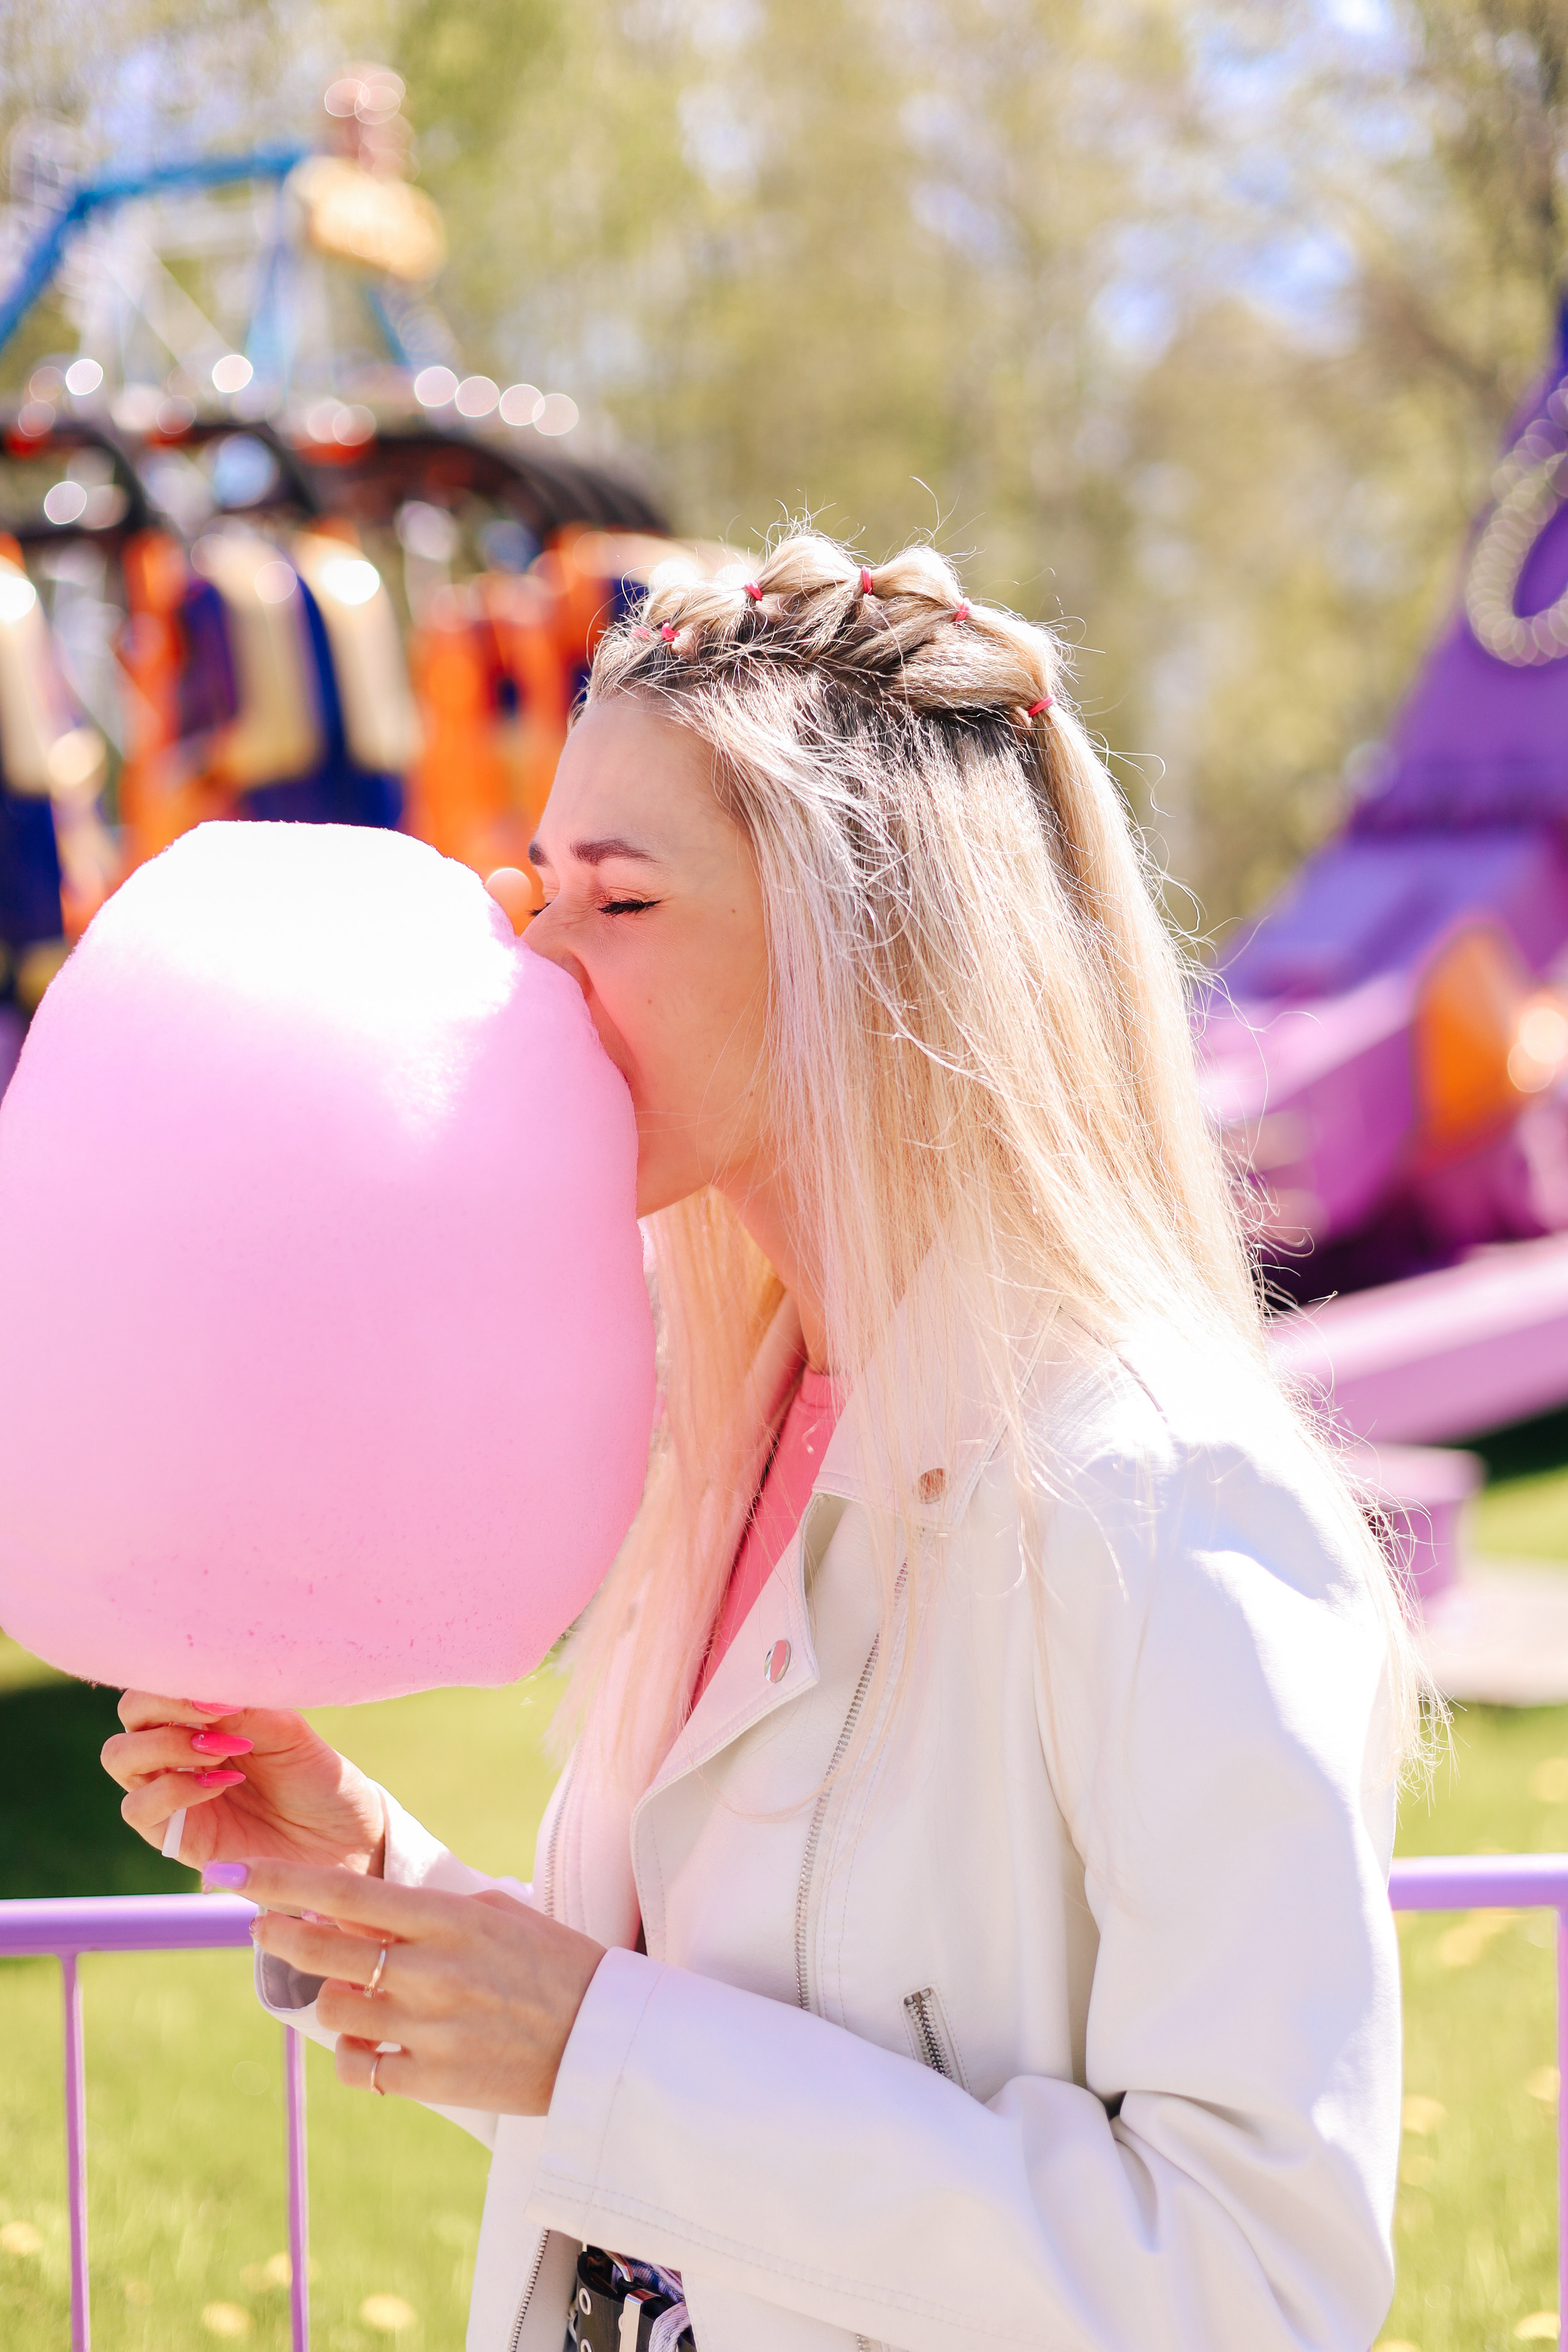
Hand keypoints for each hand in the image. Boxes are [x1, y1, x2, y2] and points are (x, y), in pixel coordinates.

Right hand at [101, 1694, 386, 1875]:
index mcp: (204, 1718)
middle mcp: (178, 1751)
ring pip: (120, 1757)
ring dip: (167, 1745)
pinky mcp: (175, 1836)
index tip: (219, 1690)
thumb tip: (203, 1688)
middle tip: (215, 1713)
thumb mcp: (287, 1732)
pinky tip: (220, 1784)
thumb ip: (244, 1709)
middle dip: (162, 1705)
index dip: (175, 1679)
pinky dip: (174, 1789)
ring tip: (222, 1750)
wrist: (344, 1839)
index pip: (160, 1684)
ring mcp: (171, 1793)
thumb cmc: (317, 1778)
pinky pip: (139, 1808)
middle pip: (131, 1715)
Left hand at [222, 1855, 604, 2115]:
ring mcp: (428, 2028)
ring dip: (336, 2000)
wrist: (604, 2040)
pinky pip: (359, 2068)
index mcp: (447, 1918)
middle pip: (319, 1949)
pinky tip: (379, 2045)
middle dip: (279, 1934)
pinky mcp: (432, 2082)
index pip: (341, 1891)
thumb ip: (424, 1911)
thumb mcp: (493, 1914)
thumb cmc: (550, 1965)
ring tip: (364, 1996)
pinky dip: (359, 2056)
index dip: (277, 1880)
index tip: (231, 1872)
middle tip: (263, 1929)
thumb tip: (353, 1906)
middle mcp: (430, 1969)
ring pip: (335, 2011)